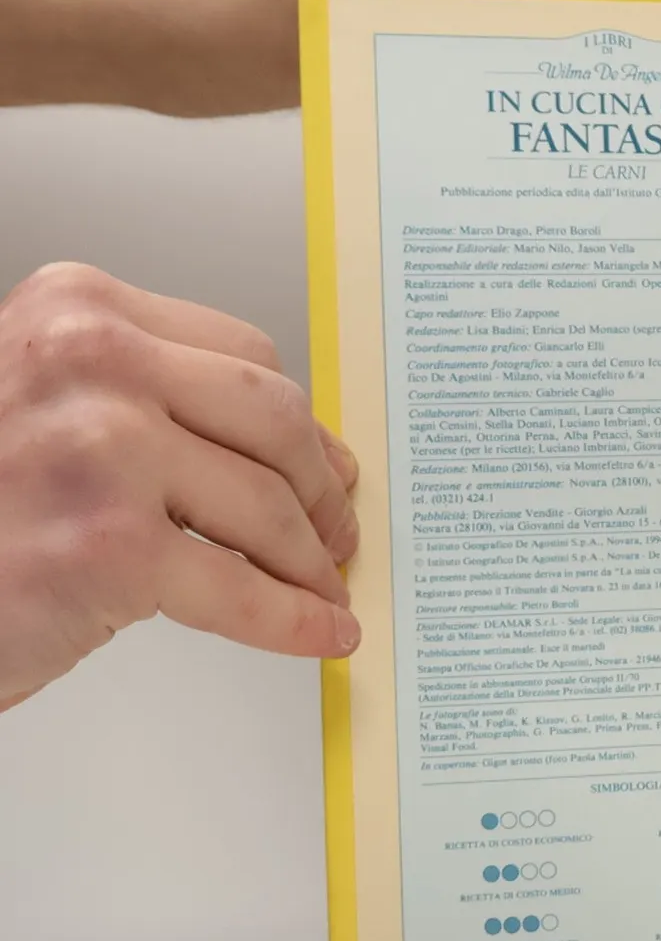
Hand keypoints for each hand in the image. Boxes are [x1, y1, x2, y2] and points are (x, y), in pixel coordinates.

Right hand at [0, 262, 360, 711]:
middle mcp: (88, 361)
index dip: (299, 423)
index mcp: (77, 310)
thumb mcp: (41, 404)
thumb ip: (143, 400)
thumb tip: (286, 445)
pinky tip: (319, 630)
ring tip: (322, 587)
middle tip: (339, 532)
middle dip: (322, 487)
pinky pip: (242, 588)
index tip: (327, 461)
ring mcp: (100, 451)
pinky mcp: (108, 548)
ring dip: (310, 560)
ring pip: (267, 505)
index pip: (241, 354)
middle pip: (272, 420)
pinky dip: (294, 618)